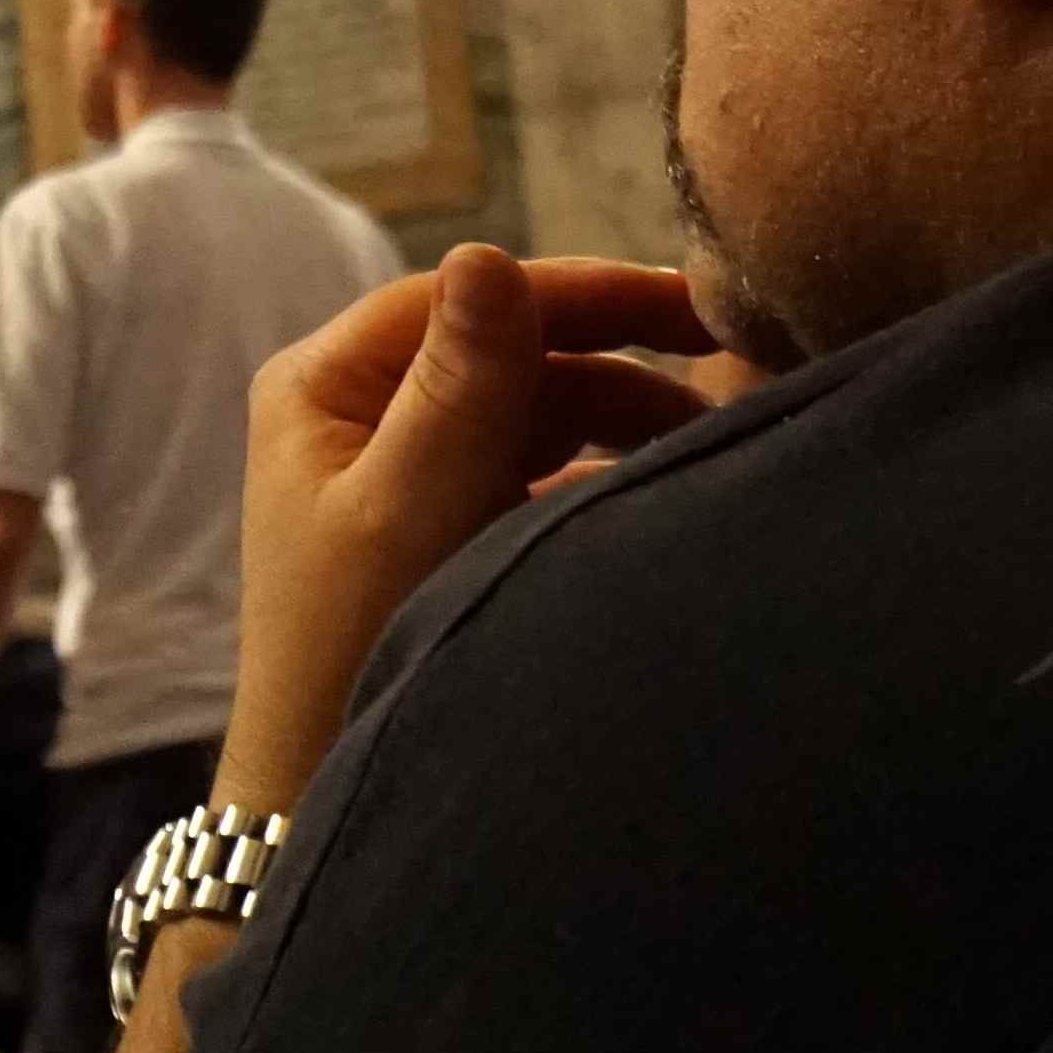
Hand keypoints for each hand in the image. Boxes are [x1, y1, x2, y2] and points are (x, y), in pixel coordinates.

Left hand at [222, 249, 710, 812]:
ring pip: (530, 411)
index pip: (460, 297)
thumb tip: (488, 253)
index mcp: (323, 386)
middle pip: (503, 348)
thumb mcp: (406, 510)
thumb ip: (457, 390)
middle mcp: (358, 415)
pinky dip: (600, 473)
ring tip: (714, 435)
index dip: (573, 289)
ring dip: (619, 412)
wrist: (323, 799)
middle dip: (612, 347)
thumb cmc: (350, 653)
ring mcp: (403, 473)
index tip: (683, 300)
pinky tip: (665, 492)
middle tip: (729, 347)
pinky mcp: (447, 533)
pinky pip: (536, 475)